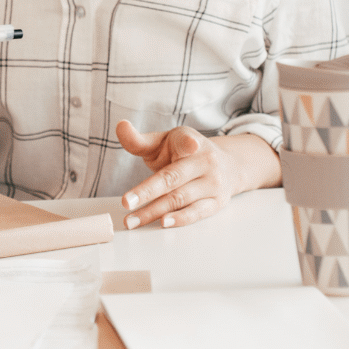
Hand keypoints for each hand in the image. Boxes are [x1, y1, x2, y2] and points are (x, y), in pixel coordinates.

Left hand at [115, 123, 279, 229]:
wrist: (227, 165)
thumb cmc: (185, 152)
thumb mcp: (165, 141)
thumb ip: (140, 140)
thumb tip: (121, 126)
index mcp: (191, 142)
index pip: (187, 143)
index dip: (188, 144)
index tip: (190, 145)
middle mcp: (206, 161)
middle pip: (174, 178)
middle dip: (148, 191)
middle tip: (126, 202)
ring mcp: (213, 183)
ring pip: (180, 198)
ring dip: (154, 212)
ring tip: (132, 221)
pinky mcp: (217, 202)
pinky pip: (197, 212)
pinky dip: (181, 219)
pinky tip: (163, 223)